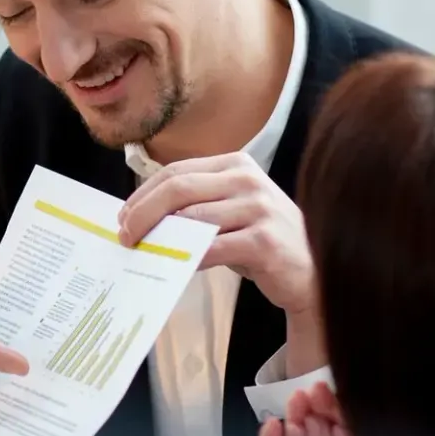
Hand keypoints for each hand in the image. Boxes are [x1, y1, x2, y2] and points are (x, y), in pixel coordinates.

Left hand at [117, 152, 319, 363]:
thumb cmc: (262, 240)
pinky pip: (212, 249)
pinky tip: (176, 268)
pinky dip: (188, 259)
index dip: (143, 195)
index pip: (176, 172)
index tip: (123, 217)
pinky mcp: (265, 242)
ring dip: (161, 238)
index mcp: (236, 164)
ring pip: (192, 219)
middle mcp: (248, 180)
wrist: (311, 271)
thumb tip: (141, 216)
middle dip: (142, 213)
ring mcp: (259, 209)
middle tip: (125, 236)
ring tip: (145, 252)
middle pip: (178, 189)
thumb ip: (196, 205)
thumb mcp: (230, 211)